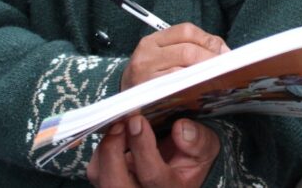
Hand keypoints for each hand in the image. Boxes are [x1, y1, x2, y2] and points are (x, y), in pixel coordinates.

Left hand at [88, 116, 218, 187]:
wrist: (182, 169)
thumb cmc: (193, 158)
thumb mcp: (206, 148)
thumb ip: (198, 140)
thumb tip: (180, 128)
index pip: (151, 175)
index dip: (142, 147)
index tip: (138, 121)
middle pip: (115, 184)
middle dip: (112, 150)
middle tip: (120, 124)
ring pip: (100, 176)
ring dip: (105, 147)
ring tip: (119, 125)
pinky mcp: (111, 182)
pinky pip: (95, 169)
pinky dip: (100, 149)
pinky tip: (116, 134)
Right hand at [122, 23, 228, 90]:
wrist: (124, 101)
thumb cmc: (152, 76)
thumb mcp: (165, 55)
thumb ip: (192, 48)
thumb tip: (224, 51)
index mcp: (153, 40)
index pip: (186, 31)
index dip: (209, 40)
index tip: (224, 52)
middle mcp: (146, 55)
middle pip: (188, 51)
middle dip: (211, 60)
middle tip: (227, 69)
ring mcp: (144, 77)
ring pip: (183, 71)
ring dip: (205, 76)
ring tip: (219, 80)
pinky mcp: (146, 96)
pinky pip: (176, 90)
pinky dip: (193, 89)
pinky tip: (203, 92)